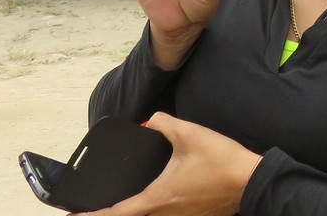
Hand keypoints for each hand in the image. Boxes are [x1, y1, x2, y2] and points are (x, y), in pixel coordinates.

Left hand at [74, 112, 259, 215]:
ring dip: (135, 211)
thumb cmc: (223, 161)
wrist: (253, 181)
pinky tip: (159, 198)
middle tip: (94, 208)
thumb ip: (163, 123)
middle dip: (112, 213)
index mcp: (158, 197)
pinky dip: (156, 210)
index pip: (117, 212)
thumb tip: (150, 120)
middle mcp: (166, 213)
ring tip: (122, 203)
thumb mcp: (190, 134)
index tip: (74, 215)